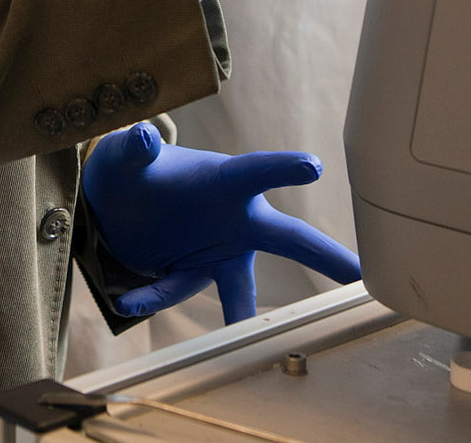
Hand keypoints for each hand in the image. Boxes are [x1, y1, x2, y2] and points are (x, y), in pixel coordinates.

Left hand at [82, 123, 360, 323]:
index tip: (312, 167)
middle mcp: (233, 219)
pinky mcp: (191, 274)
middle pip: (288, 239)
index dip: (282, 170)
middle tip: (359, 272)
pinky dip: (151, 297)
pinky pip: (176, 291)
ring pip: (239, 289)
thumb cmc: (132, 167)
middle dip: (324, 255)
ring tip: (239, 334)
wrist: (111, 202)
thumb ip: (133, 148)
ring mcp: (216, 252)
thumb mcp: (126, 155)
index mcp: (224, 181)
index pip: (257, 172)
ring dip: (239, 313)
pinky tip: (126, 301)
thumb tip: (140, 135)